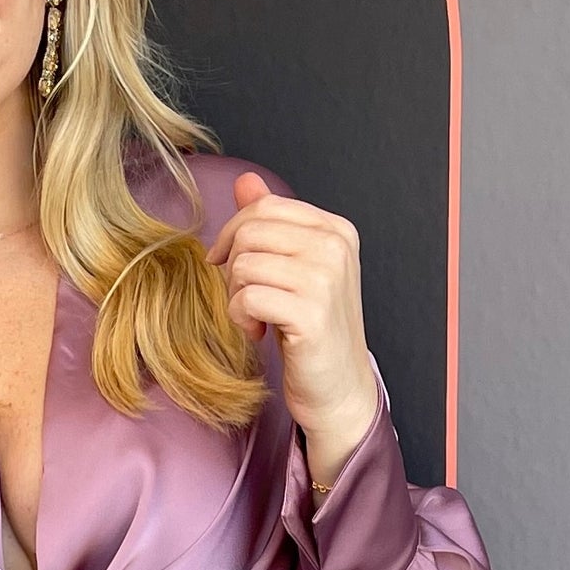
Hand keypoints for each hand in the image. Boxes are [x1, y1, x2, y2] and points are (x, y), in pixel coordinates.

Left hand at [210, 173, 378, 488]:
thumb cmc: (314, 331)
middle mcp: (335, 247)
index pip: (265, 207)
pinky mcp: (311, 313)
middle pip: (250, 231)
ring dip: (237, 297)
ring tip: (257, 318)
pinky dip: (242, 318)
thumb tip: (246, 181)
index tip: (230, 267)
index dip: (234, 235)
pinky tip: (260, 333)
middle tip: (247, 298)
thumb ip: (273, 225)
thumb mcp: (294, 269)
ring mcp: (326, 278)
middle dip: (233, 267)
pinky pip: (247, 297)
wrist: (338, 388)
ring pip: (244, 264)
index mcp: (335, 229)